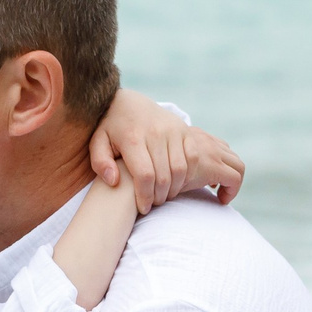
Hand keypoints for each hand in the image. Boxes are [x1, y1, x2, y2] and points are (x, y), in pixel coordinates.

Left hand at [91, 91, 245, 211]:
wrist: (129, 103)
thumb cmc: (111, 128)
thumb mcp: (98, 142)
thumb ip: (100, 161)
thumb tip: (113, 181)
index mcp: (134, 138)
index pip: (146, 174)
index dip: (146, 196)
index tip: (143, 208)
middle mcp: (159, 133)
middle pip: (169, 175)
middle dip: (163, 196)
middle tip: (157, 203)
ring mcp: (178, 131)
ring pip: (190, 167)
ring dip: (187, 187)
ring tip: (179, 196)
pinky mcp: (190, 133)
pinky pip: (206, 155)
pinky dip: (213, 173)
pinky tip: (211, 186)